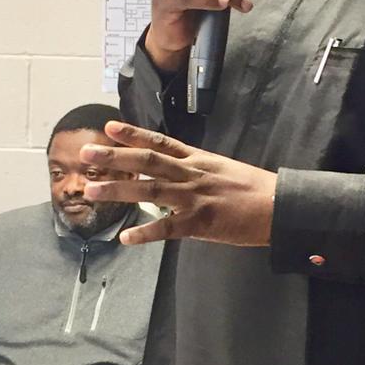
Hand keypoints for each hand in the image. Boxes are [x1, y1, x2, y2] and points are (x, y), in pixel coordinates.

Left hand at [83, 122, 276, 247]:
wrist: (279, 206)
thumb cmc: (255, 190)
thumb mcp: (223, 170)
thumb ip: (197, 170)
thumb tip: (174, 172)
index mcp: (198, 159)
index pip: (160, 142)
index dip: (133, 134)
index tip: (108, 127)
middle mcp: (192, 174)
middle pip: (147, 161)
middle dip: (114, 157)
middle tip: (85, 154)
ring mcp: (195, 197)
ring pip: (150, 190)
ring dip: (119, 190)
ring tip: (92, 190)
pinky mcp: (202, 222)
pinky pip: (168, 228)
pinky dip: (146, 232)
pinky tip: (126, 237)